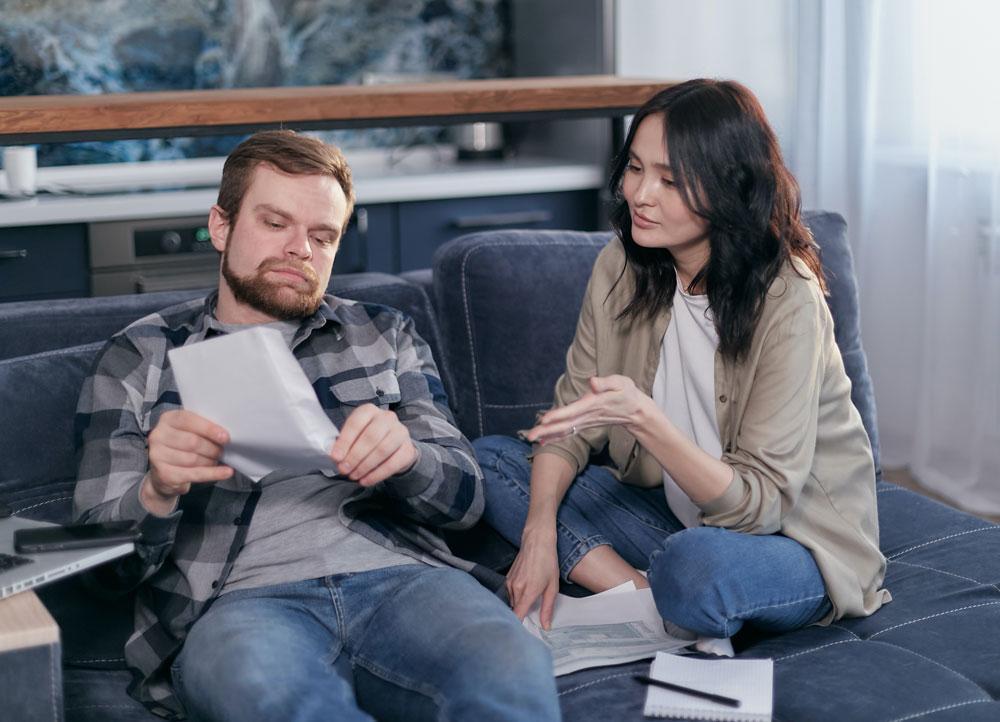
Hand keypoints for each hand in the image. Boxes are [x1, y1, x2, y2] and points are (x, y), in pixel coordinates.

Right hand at [144, 410, 232, 511]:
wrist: (164, 473)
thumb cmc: (182, 446)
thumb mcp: (190, 430)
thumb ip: (203, 428)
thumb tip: (224, 435)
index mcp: (167, 419)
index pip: (188, 420)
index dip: (208, 429)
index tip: (225, 437)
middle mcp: (158, 436)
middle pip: (192, 442)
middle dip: (212, 447)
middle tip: (223, 451)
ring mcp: (158, 456)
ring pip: (193, 459)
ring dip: (211, 460)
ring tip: (217, 460)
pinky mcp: (164, 474)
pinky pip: (194, 474)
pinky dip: (213, 473)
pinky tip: (226, 472)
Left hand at [330, 404, 417, 486]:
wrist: (394, 446)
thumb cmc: (368, 439)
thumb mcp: (354, 436)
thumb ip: (345, 444)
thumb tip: (336, 457)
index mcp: (369, 411)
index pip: (356, 423)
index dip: (345, 441)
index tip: (336, 457)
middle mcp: (387, 418)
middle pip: (371, 437)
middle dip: (355, 456)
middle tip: (344, 469)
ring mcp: (400, 432)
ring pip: (383, 450)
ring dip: (365, 466)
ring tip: (354, 476)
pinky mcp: (408, 449)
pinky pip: (393, 463)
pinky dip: (377, 474)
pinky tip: (366, 481)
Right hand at [507, 526, 560, 628]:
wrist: (537, 541)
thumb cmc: (547, 562)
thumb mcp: (552, 586)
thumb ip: (547, 608)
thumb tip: (546, 626)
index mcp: (528, 592)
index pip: (517, 616)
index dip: (520, 626)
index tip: (524, 633)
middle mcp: (516, 588)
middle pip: (514, 611)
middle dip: (521, 616)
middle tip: (532, 618)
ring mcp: (509, 582)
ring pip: (511, 602)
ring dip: (519, 605)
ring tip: (530, 601)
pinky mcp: (507, 578)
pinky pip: (510, 594)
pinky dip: (516, 596)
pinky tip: (526, 591)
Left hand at [525, 375, 651, 443]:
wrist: (636, 411)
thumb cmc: (627, 393)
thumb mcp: (621, 383)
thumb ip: (606, 383)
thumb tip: (592, 382)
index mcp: (594, 405)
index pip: (573, 411)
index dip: (558, 415)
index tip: (544, 419)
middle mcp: (588, 416)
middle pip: (565, 425)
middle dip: (547, 430)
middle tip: (529, 436)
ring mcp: (586, 422)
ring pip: (565, 430)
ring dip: (548, 435)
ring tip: (531, 438)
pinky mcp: (585, 424)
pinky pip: (569, 432)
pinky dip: (556, 436)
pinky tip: (543, 441)